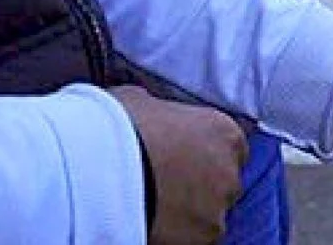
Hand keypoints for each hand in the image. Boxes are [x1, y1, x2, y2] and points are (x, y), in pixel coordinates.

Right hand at [110, 87, 248, 244]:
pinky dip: (180, 234)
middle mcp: (231, 170)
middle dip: (200, 184)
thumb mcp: (138, 101)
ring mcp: (219, 208)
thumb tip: (149, 111)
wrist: (101, 169)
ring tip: (155, 206)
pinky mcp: (205, 238)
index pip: (230, 147)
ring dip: (191, 211)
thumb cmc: (119, 127)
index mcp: (225, 132)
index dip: (204, 154)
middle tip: (165, 185)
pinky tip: (153, 223)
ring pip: (211, 213)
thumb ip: (158, 109)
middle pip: (223, 181)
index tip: (182, 160)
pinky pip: (196, 237)